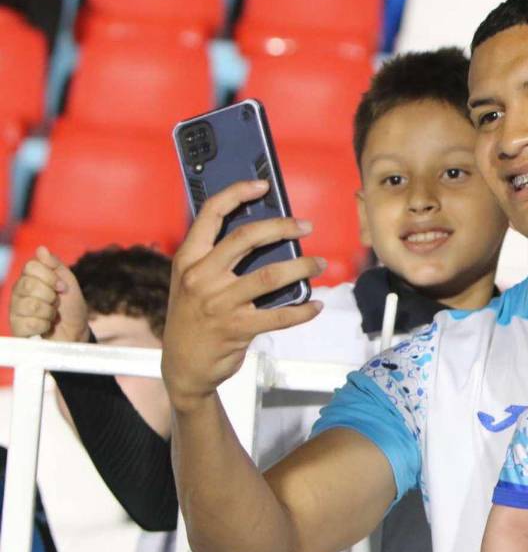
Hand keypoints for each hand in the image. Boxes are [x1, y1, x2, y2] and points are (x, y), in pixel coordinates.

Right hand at [9, 247, 88, 341]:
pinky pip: (28, 323)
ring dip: (48, 312)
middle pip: (28, 285)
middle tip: (56, 303)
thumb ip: (55, 266)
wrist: (76, 333)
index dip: (50, 277)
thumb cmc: (71, 307)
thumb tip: (41, 248)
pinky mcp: (17, 328)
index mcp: (29, 278)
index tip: (62, 287)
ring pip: (30, 305)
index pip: (31, 267)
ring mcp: (15, 310)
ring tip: (51, 316)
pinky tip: (45, 327)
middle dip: (50, 295)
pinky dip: (44, 326)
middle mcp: (18, 292)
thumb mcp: (68, 282)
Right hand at [162, 180, 325, 412]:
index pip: (210, 214)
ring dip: (302, 267)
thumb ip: (215, 259)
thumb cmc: (193, 317)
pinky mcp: (237, 329)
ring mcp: (218, 303)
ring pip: (270, 276)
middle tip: (306, 226)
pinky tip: (316, 305)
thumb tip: (262, 234)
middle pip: (246, 238)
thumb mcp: (191, 282)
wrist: (184, 366)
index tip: (262, 185)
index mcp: (188, 259)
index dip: (236, 193)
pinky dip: (303, 310)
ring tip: (320, 264)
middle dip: (282, 227)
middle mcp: (200, 277)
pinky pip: (279, 315)